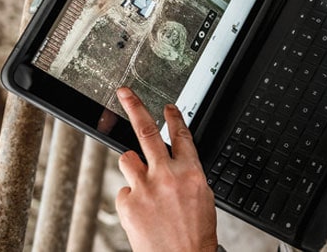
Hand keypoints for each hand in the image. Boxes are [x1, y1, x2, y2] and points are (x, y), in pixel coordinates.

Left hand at [114, 87, 218, 251]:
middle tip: (124, 92)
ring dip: (133, 167)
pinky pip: (123, 191)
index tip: (167, 107)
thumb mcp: (202, 198)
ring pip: (127, 159)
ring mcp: (145, 187)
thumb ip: (186, 176)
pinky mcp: (128, 202)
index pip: (182, 135)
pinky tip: (142, 213)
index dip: (174, 117)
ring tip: (144, 185)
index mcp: (192, 172)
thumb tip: (173, 164)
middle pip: (147, 131)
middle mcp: (167, 175)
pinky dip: (131, 199)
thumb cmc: (195, 235)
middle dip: (134, 107)